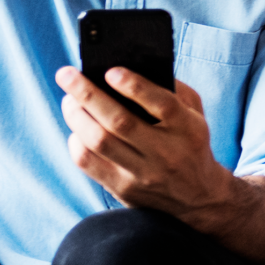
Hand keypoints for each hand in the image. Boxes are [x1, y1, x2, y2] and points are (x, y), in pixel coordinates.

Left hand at [56, 65, 236, 219]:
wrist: (197, 196)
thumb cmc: (191, 143)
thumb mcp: (195, 114)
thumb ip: (173, 91)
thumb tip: (133, 68)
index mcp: (187, 128)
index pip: (161, 104)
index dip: (134, 86)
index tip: (110, 70)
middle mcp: (165, 152)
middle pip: (119, 122)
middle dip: (88, 95)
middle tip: (67, 75)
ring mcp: (142, 173)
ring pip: (99, 142)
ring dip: (76, 116)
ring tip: (68, 99)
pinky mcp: (123, 189)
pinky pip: (89, 163)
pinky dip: (76, 142)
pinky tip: (77, 128)